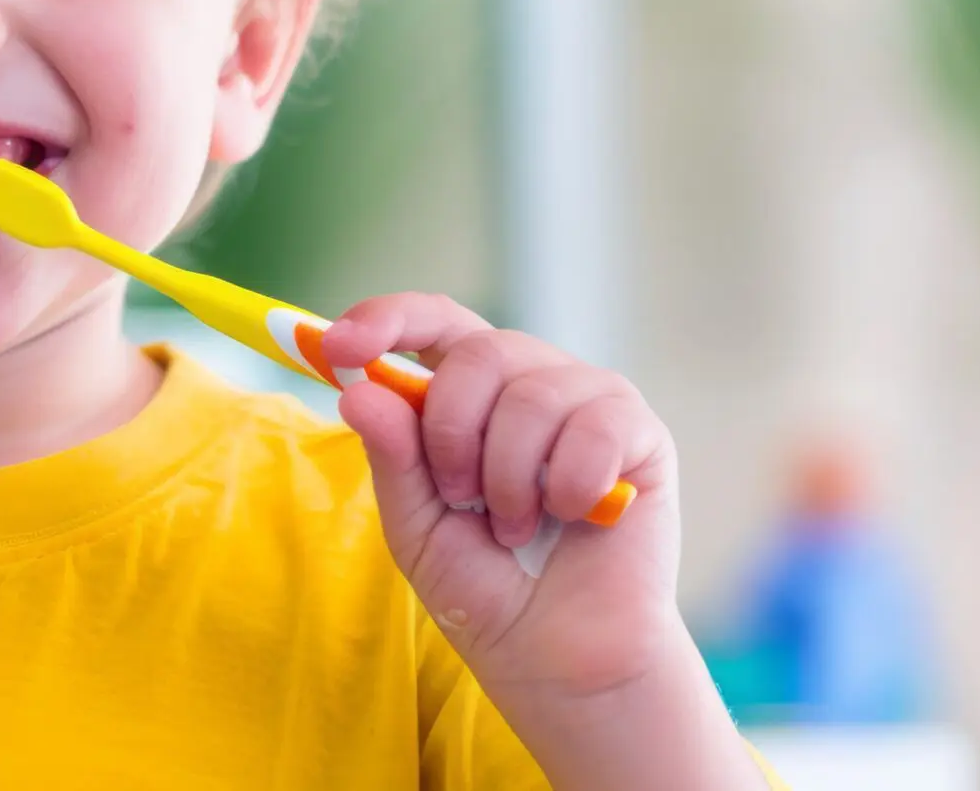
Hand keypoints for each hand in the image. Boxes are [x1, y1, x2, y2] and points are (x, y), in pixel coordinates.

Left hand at [324, 293, 687, 705]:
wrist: (558, 659)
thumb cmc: (485, 588)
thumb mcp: (416, 525)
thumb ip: (393, 457)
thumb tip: (359, 389)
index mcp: (472, 393)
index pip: (433, 322)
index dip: (387, 319)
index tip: (338, 348)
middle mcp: (531, 381)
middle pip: (478, 352)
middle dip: (453, 433)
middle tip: (461, 498)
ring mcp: (589, 401)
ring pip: (531, 393)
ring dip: (509, 478)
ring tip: (515, 528)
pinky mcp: (640, 433)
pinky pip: (595, 426)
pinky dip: (570, 485)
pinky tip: (573, 517)